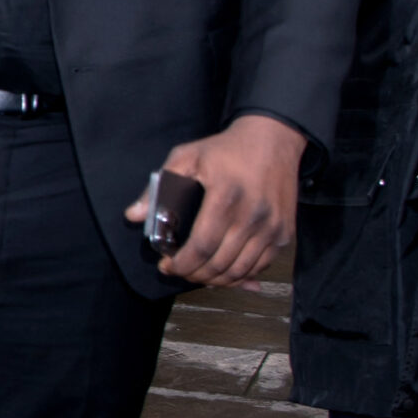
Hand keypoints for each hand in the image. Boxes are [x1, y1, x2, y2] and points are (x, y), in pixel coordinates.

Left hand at [124, 113, 307, 286]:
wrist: (274, 138)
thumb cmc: (227, 149)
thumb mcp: (187, 156)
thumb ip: (158, 188)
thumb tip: (133, 215)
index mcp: (226, 197)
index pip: (201, 246)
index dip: (182, 264)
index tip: (167, 266)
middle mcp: (253, 215)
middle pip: (220, 264)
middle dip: (194, 275)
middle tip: (180, 271)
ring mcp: (272, 226)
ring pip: (241, 270)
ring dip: (216, 280)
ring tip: (199, 273)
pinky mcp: (284, 232)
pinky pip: (261, 266)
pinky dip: (240, 275)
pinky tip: (223, 271)